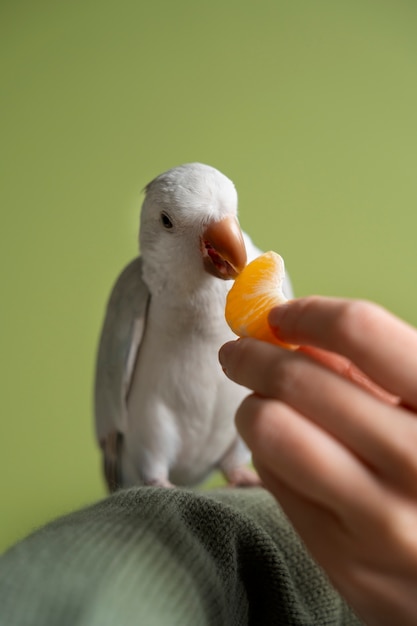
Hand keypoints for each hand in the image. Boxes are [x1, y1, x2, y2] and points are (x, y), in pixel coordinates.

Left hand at [219, 296, 416, 625]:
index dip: (307, 314)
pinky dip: (269, 453)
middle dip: (252, 355)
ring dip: (253, 405)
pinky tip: (287, 451)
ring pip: (270, 430)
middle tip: (237, 352)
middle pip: (298, 381)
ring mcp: (382, 521)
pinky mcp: (345, 562)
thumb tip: (290, 329)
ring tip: (259, 402)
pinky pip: (274, 479)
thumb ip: (371, 366)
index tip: (279, 316)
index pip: (359, 331)